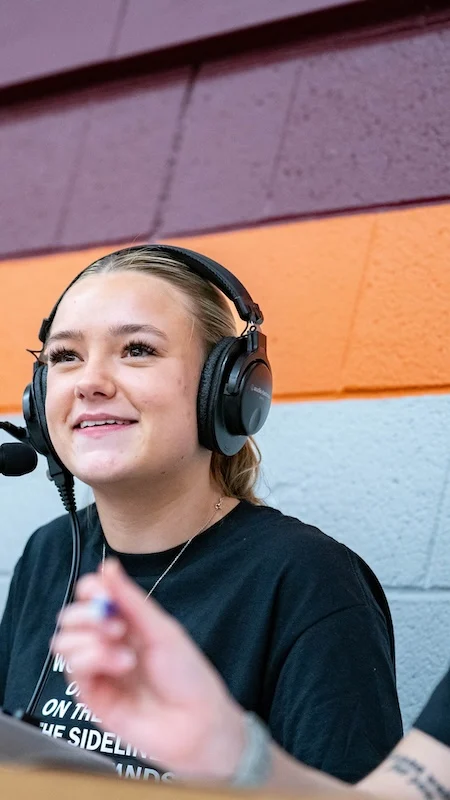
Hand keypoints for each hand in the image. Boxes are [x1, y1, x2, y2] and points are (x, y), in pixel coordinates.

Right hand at [52, 558, 244, 780]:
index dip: (90, 590)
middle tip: (118, 626)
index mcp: (125, 621)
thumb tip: (107, 565)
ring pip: (63, 642)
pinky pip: (73, 669)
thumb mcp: (161, 629)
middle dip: (87, 616)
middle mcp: (107, 643)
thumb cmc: (188, 675)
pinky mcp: (91, 697)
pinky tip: (121, 666)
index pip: (90, 596)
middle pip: (69, 617)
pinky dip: (94, 660)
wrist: (197, 722)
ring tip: (125, 654)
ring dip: (91, 641)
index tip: (102, 593)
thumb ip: (130, 599)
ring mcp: (98, 670)